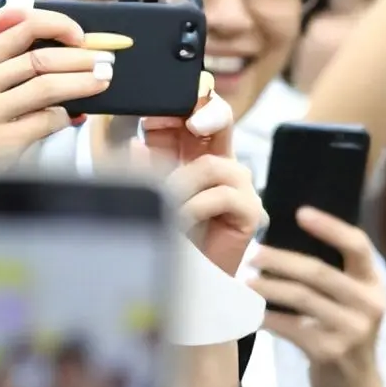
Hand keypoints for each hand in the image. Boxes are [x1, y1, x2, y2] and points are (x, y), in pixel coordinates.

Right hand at [0, 8, 110, 222]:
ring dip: (84, 82)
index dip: (59, 25)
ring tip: (103, 81)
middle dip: (83, 56)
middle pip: (41, 56)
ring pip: (49, 86)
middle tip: (106, 60)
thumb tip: (48, 51)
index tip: (81, 34)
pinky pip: (46, 122)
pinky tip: (69, 117)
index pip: (20, 26)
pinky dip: (64, 117)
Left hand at [152, 89, 261, 277]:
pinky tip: (180, 220)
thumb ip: (143, 168)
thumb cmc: (170, 235)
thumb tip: (135, 144)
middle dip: (205, 112)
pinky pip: (222, 195)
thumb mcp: (149, 192)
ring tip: (163, 204)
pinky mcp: (250, 210)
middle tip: (190, 122)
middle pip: (221, 118)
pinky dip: (195, 206)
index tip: (151, 116)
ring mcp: (240, 185)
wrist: (187, 279)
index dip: (179, 107)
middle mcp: (222, 162)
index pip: (195, 114)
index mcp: (197, 152)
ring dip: (181, 183)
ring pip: (212, 165)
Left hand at [250, 211, 385, 386]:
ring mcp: (351, 330)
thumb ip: (337, 277)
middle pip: (319, 272)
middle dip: (281, 260)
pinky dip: (268, 317)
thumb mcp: (353, 305)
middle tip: (253, 254)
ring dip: (268, 287)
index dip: (330, 227)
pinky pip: (291, 326)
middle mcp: (368, 304)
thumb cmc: (346, 337)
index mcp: (374, 285)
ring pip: (301, 298)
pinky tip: (252, 313)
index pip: (358, 245)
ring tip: (245, 282)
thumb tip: (290, 242)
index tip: (300, 213)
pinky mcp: (330, 351)